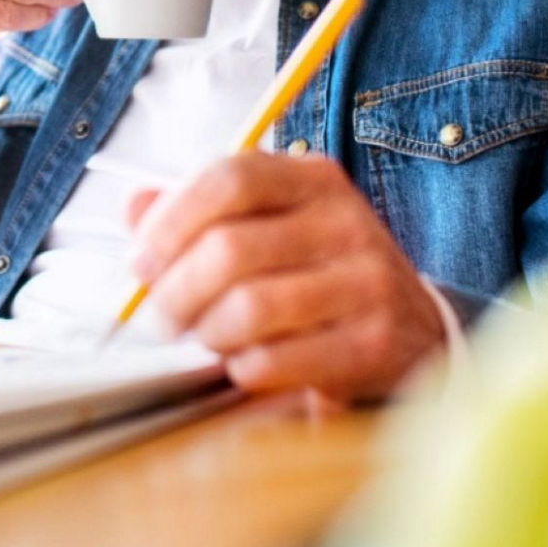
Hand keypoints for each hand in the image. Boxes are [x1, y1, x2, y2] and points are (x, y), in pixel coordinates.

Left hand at [128, 152, 445, 401]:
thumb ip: (198, 210)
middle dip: (176, 290)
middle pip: (229, 248)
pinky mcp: (375, 342)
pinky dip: (243, 368)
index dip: (171, 220)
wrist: (414, 329)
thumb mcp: (268, 222)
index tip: (141, 260)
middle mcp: (346, 221)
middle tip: (161, 316)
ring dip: (208, 332)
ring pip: (250, 308)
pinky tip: (243, 363)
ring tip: (204, 338)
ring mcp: (366, 281)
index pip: (229, 178)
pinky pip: (278, 359)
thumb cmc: (318, 271)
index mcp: (311, 178)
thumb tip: (134, 207)